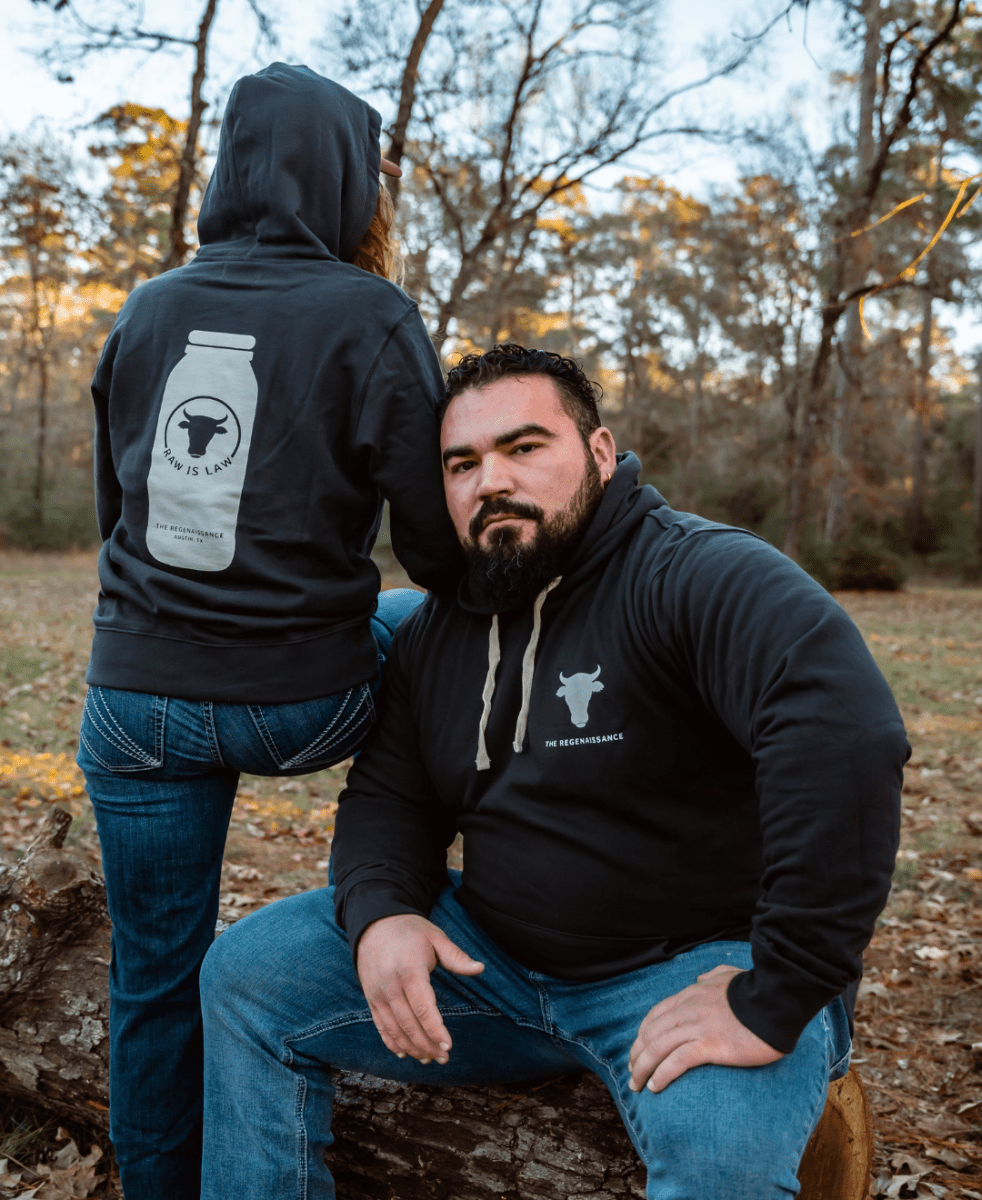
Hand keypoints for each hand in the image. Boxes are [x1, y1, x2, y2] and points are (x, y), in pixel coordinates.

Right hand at [356, 913, 483, 1064]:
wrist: (373, 924)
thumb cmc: (410, 930)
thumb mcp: (435, 937)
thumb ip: (456, 956)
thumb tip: (480, 968)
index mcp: (410, 970)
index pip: (423, 1008)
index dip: (436, 1030)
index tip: (449, 1046)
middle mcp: (390, 985)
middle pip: (409, 1024)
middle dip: (427, 1045)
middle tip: (443, 1058)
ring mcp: (377, 993)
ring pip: (394, 1029)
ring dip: (411, 1048)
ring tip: (428, 1059)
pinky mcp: (370, 998)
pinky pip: (380, 1026)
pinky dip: (391, 1042)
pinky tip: (404, 1053)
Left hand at [628, 964, 782, 1093]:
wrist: (775, 1000)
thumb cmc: (756, 991)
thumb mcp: (729, 975)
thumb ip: (712, 976)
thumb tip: (701, 979)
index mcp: (691, 994)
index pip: (656, 1014)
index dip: (643, 1033)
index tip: (638, 1049)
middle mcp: (688, 1010)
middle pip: (651, 1033)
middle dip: (637, 1054)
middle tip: (631, 1072)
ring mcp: (697, 1027)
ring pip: (658, 1048)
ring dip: (642, 1068)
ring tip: (636, 1085)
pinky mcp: (709, 1045)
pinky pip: (677, 1061)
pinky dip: (662, 1075)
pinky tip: (655, 1086)